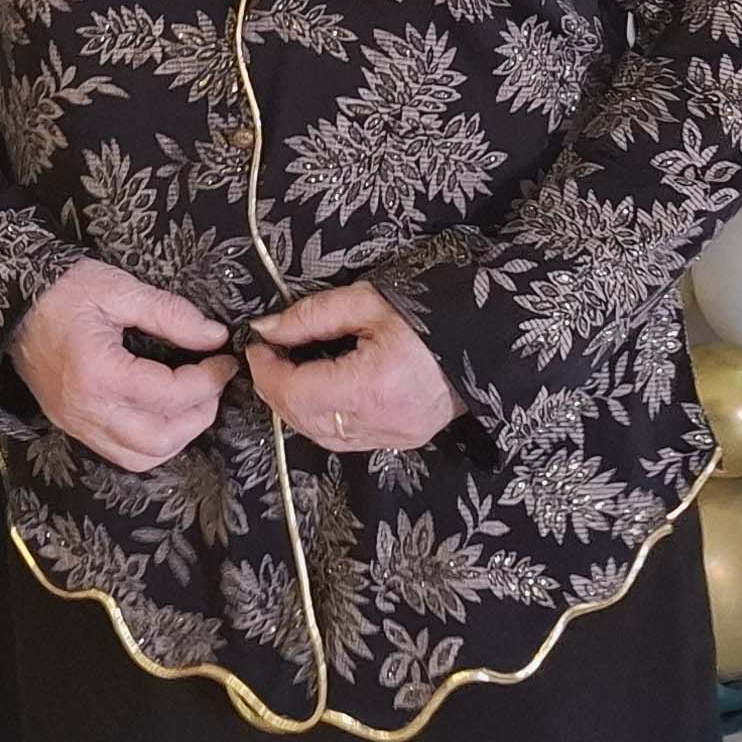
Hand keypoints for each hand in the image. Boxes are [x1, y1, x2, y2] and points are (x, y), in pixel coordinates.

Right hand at [14, 261, 237, 474]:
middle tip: (213, 384)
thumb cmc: (61, 288)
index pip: (169, 395)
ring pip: (139, 458)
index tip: (223, 359)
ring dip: (176, 437)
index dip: (208, 380)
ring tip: (192, 402)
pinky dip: (149, 444)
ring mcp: (75, 422)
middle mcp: (86, 409)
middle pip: (158, 440)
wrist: (9, 299)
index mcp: (98, 373)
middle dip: (198, 416)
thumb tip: (214, 337)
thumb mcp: (119, 288)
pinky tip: (162, 415)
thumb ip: (170, 314)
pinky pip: (118, 453)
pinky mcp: (70, 424)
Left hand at [246, 284, 458, 454]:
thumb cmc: (430, 315)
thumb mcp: (366, 301)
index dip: (267, 372)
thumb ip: (310, 316)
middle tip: (268, 358)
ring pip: (321, 436)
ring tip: (289, 372)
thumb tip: (267, 330)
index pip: (298, 392)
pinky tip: (319, 392)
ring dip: (296, 407)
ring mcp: (393, 437)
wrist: (484, 337)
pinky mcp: (401, 440)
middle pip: (304, 420)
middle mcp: (381, 422)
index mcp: (372, 387)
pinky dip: (322, 418)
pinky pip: (345, 439)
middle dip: (276, 390)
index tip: (257, 347)